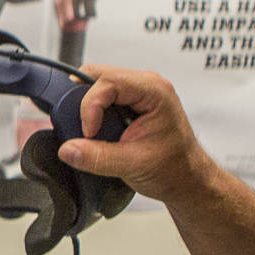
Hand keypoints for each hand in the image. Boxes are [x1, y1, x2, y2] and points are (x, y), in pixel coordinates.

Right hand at [56, 66, 211, 205]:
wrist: (186, 179)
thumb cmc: (174, 168)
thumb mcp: (132, 165)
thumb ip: (97, 157)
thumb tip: (67, 149)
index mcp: (155, 92)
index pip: (108, 81)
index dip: (90, 105)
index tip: (89, 132)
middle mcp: (147, 85)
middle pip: (99, 75)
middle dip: (83, 102)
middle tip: (84, 130)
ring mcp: (139, 92)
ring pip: (98, 84)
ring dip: (89, 108)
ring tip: (93, 133)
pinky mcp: (132, 102)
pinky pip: (104, 96)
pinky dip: (94, 112)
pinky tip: (100, 132)